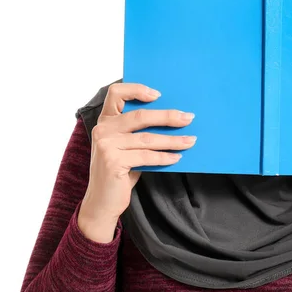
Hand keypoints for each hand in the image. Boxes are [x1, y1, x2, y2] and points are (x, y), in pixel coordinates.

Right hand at [78, 82, 195, 240]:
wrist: (102, 202)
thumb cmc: (119, 170)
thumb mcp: (126, 146)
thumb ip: (138, 131)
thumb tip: (173, 119)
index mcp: (105, 120)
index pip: (116, 93)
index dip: (137, 89)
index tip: (158, 95)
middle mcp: (103, 129)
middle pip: (140, 116)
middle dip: (168, 116)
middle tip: (189, 118)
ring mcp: (106, 145)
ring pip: (148, 138)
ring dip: (173, 140)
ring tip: (190, 140)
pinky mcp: (113, 162)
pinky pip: (147, 156)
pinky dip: (165, 157)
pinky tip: (176, 157)